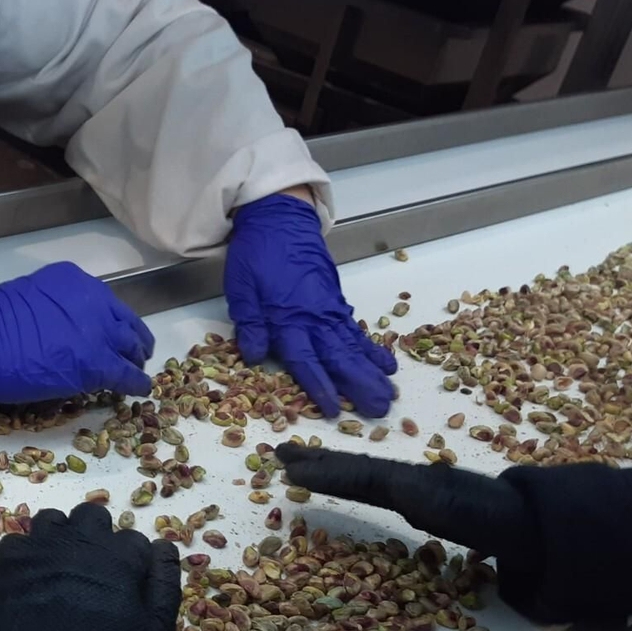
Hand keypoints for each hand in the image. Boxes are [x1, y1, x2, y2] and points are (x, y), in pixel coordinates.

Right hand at [0, 262, 153, 404]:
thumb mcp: (28, 299)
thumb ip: (52, 309)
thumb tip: (59, 328)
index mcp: (74, 281)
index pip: (103, 303)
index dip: (109, 320)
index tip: (110, 330)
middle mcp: (93, 300)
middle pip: (123, 321)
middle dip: (131, 337)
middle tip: (134, 350)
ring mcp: (98, 332)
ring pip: (131, 345)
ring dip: (136, 357)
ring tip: (138, 367)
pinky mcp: (98, 363)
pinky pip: (127, 374)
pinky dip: (136, 382)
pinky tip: (140, 387)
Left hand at [0, 501, 181, 630]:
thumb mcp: (158, 629)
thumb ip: (165, 582)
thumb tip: (163, 546)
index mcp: (124, 555)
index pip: (131, 541)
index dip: (126, 564)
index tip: (118, 586)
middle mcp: (85, 541)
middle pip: (91, 517)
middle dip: (93, 539)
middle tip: (87, 574)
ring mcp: (44, 548)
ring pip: (52, 521)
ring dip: (57, 539)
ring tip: (54, 572)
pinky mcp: (11, 562)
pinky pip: (15, 543)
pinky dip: (22, 559)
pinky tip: (26, 584)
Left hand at [224, 194, 396, 418]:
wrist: (279, 220)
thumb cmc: (255, 256)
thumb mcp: (241, 289)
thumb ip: (250, 323)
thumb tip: (254, 355)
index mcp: (287, 319)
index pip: (305, 360)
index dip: (319, 386)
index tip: (333, 410)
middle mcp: (314, 318)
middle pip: (340, 358)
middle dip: (360, 385)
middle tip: (381, 409)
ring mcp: (328, 309)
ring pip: (353, 346)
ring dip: (372, 371)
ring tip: (390, 392)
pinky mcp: (335, 299)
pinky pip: (354, 328)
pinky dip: (370, 347)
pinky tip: (384, 361)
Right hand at [273, 444, 537, 563]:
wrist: (537, 523)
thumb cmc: (503, 524)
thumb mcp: (470, 514)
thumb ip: (436, 502)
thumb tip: (400, 488)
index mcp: (415, 484)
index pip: (360, 475)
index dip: (325, 471)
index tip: (289, 466)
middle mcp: (410, 481)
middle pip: (355, 469)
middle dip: (317, 462)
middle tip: (279, 453)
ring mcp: (415, 490)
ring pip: (362, 476)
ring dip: (327, 469)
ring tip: (296, 464)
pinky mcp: (421, 502)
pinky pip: (374, 488)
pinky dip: (348, 482)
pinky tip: (340, 483)